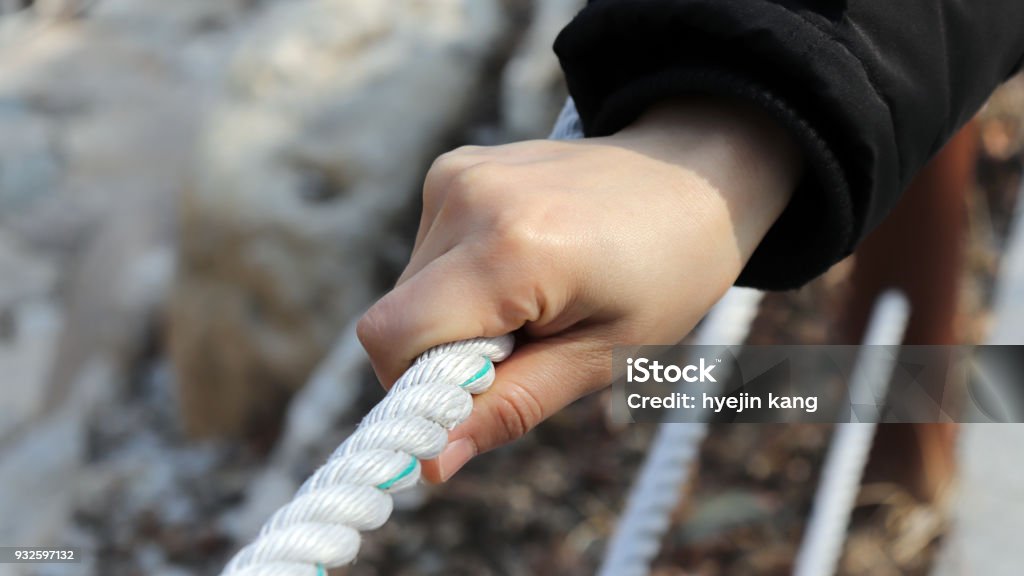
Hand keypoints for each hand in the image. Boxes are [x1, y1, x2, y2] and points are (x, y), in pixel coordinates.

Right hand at [357, 98, 800, 481]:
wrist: (692, 178)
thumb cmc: (665, 275)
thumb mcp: (602, 358)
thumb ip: (510, 408)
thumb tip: (430, 464)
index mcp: (511, 248)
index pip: (393, 337)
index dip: (416, 389)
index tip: (472, 402)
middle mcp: (469, 198)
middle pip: (398, 316)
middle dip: (446, 355)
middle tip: (526, 347)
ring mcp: (457, 174)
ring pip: (409, 287)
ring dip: (455, 315)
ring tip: (534, 299)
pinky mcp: (454, 167)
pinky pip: (428, 252)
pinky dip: (461, 278)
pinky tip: (523, 264)